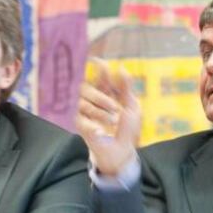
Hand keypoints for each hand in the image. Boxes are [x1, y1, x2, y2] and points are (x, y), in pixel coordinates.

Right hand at [75, 59, 141, 176]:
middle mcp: (91, 98)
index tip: (99, 62)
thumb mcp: (132, 106)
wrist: (122, 150)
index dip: (98, 69)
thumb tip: (121, 68)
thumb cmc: (127, 128)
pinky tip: (101, 131)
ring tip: (113, 122)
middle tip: (115, 108)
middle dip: (101, 97)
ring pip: (83, 103)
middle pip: (85, 87)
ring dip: (100, 113)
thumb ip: (126, 88)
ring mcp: (83, 111)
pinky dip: (93, 125)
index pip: (98, 76)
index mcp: (105, 91)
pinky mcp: (80, 125)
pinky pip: (80, 120)